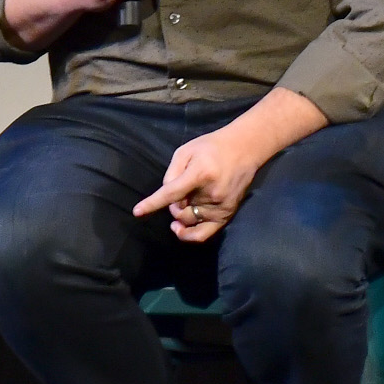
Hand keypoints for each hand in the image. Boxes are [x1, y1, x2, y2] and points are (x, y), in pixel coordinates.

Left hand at [134, 127, 266, 241]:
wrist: (245, 149)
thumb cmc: (212, 147)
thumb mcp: (186, 151)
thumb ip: (172, 173)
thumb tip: (166, 195)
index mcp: (200, 174)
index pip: (172, 193)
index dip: (153, 203)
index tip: (138, 212)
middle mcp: (212, 194)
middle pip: (179, 210)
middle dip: (172, 205)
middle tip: (178, 191)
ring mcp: (221, 207)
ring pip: (188, 222)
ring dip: (181, 215)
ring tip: (184, 202)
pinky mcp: (227, 215)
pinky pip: (204, 234)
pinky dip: (189, 235)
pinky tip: (180, 229)